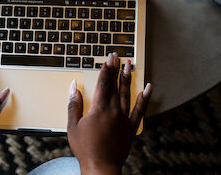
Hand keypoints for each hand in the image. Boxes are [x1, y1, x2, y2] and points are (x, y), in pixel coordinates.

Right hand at [67, 53, 150, 174]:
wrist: (101, 167)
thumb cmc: (85, 148)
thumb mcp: (72, 125)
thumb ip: (74, 104)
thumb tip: (74, 86)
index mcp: (99, 108)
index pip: (104, 83)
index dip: (106, 69)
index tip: (108, 58)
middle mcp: (114, 110)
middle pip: (115, 85)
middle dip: (116, 69)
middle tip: (117, 56)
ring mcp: (124, 118)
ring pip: (127, 94)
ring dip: (127, 78)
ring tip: (129, 65)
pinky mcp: (131, 127)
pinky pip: (140, 111)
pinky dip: (144, 99)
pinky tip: (147, 89)